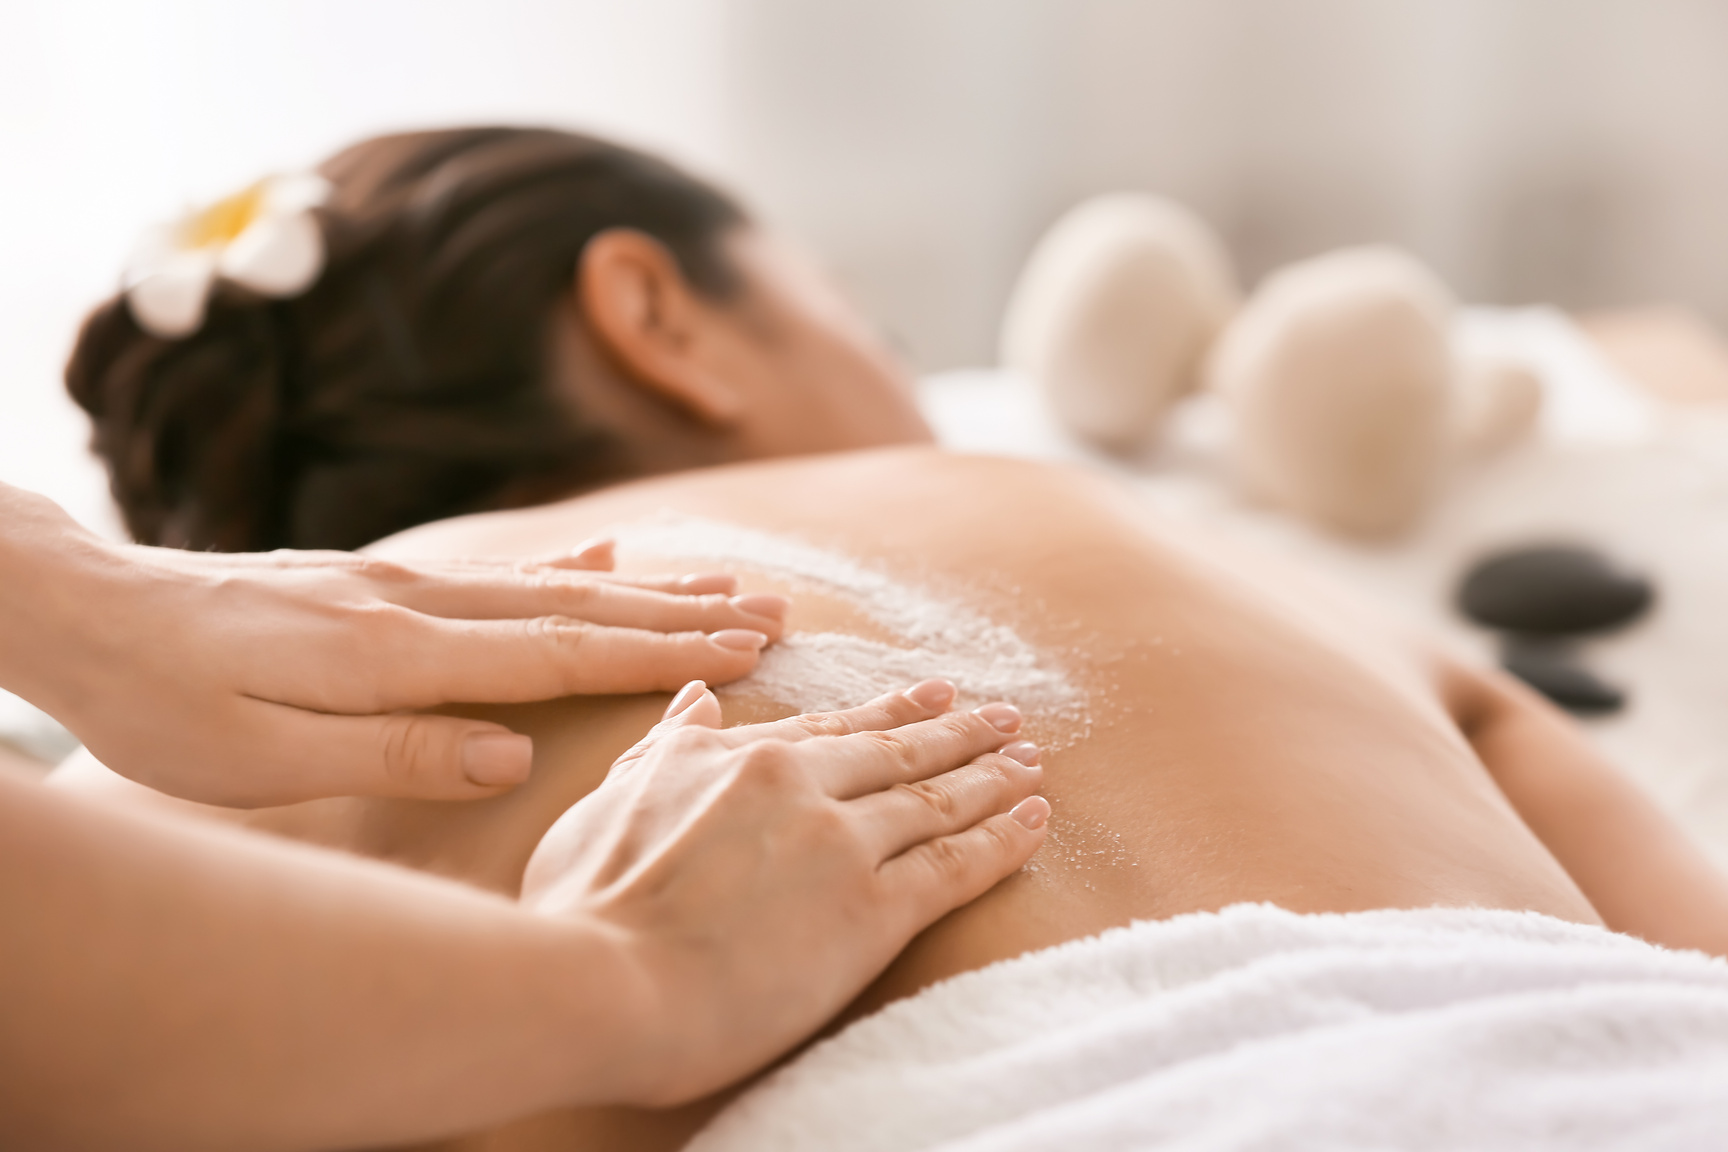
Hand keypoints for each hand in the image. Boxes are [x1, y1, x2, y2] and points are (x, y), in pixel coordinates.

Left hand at [0, 483, 787, 805]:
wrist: (82, 608)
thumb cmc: (163, 702)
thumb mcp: (263, 757)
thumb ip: (398, 750)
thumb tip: (516, 749)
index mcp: (400, 653)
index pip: (561, 654)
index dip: (660, 654)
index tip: (748, 651)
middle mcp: (418, 602)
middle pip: (579, 608)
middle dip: (685, 612)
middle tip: (778, 611)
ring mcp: (401, 580)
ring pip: (552, 582)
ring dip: (648, 588)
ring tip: (727, 581)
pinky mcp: (379, 578)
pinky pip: (501, 568)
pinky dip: (570, 565)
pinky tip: (611, 557)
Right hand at [520, 678, 1049, 1105]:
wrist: (600, 982)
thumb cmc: (583, 908)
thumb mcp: (608, 803)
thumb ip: (662, 748)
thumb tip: (699, 696)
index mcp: (734, 759)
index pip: (828, 730)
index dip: (885, 713)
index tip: (928, 696)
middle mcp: (796, 785)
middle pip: (895, 751)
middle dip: (955, 731)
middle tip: (1001, 715)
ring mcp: (840, 843)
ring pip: (934, 799)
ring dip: (990, 776)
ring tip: (1031, 760)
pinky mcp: (873, 910)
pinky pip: (955, 865)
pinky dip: (1002, 838)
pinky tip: (1034, 819)